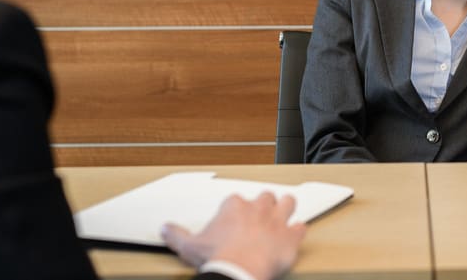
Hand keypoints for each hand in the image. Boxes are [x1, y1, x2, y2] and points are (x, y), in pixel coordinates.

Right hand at [162, 193, 306, 279]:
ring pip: (288, 202)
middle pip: (265, 196)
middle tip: (260, 215)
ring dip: (286, 207)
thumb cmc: (217, 256)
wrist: (239, 270)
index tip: (233, 218)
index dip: (236, 209)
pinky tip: (296, 235)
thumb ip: (177, 234)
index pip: (236, 199)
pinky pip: (301, 227)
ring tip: (283, 214)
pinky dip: (298, 231)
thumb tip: (165, 228)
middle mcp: (258, 208)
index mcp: (234, 206)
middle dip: (264, 204)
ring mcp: (277, 220)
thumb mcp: (189, 245)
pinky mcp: (291, 236)